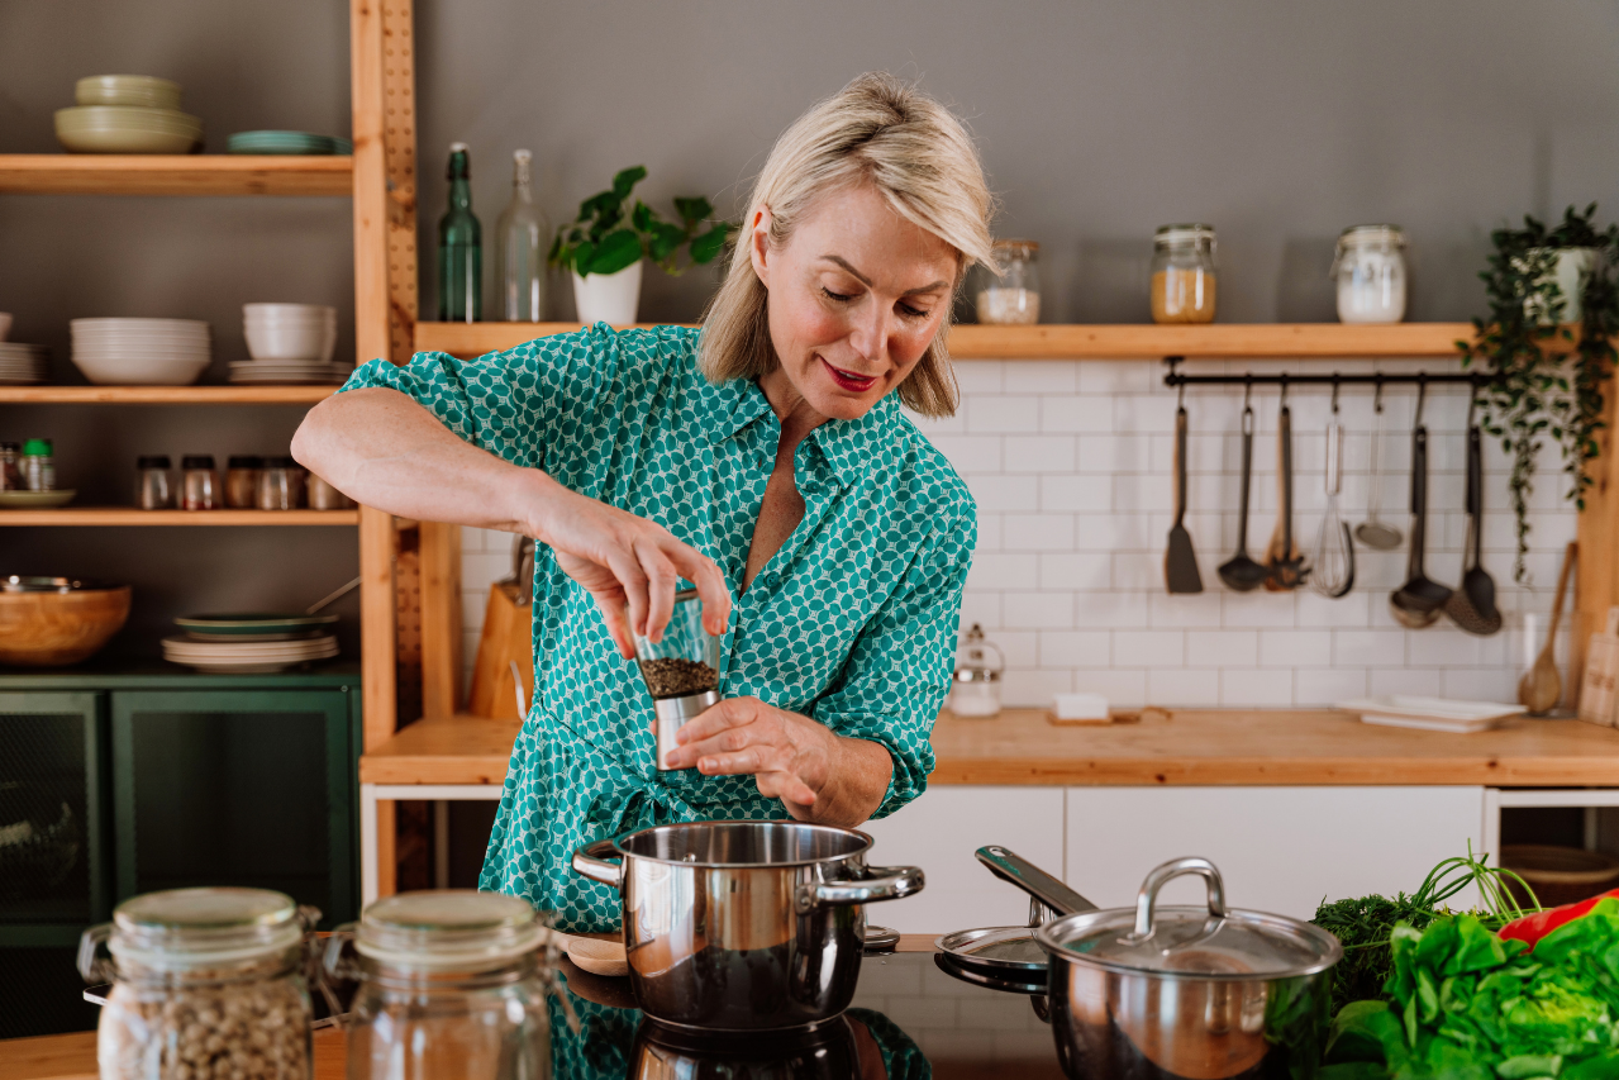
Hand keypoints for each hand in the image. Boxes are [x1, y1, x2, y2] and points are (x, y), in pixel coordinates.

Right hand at [525, 477, 730, 657]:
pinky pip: (633, 577)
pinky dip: (639, 605)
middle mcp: (655, 539)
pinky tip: (637, 626)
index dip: (719, 595)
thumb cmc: (582, 545)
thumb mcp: (608, 588)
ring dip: (665, 611)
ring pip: (665, 575)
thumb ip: (621, 618)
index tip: (720, 625)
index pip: (704, 566)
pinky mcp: (610, 543)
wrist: (549, 513)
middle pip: (701, 565)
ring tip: (656, 637)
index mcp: (661, 545)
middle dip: (714, 599)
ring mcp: (634, 538)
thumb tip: (630, 652)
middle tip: (714, 630)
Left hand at [662, 697, 835, 812]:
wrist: (810, 746)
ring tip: (704, 767)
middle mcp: (766, 729)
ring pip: (750, 758)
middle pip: (729, 737)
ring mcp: (778, 752)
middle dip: (698, 748)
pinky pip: (791, 783)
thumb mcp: (738, 721)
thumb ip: (702, 726)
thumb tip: (657, 729)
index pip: (724, 713)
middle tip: (674, 758)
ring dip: (726, 763)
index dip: (700, 724)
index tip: (679, 735)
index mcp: (752, 710)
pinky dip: (797, 790)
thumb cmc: (764, 732)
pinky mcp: (789, 774)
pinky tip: (803, 797)